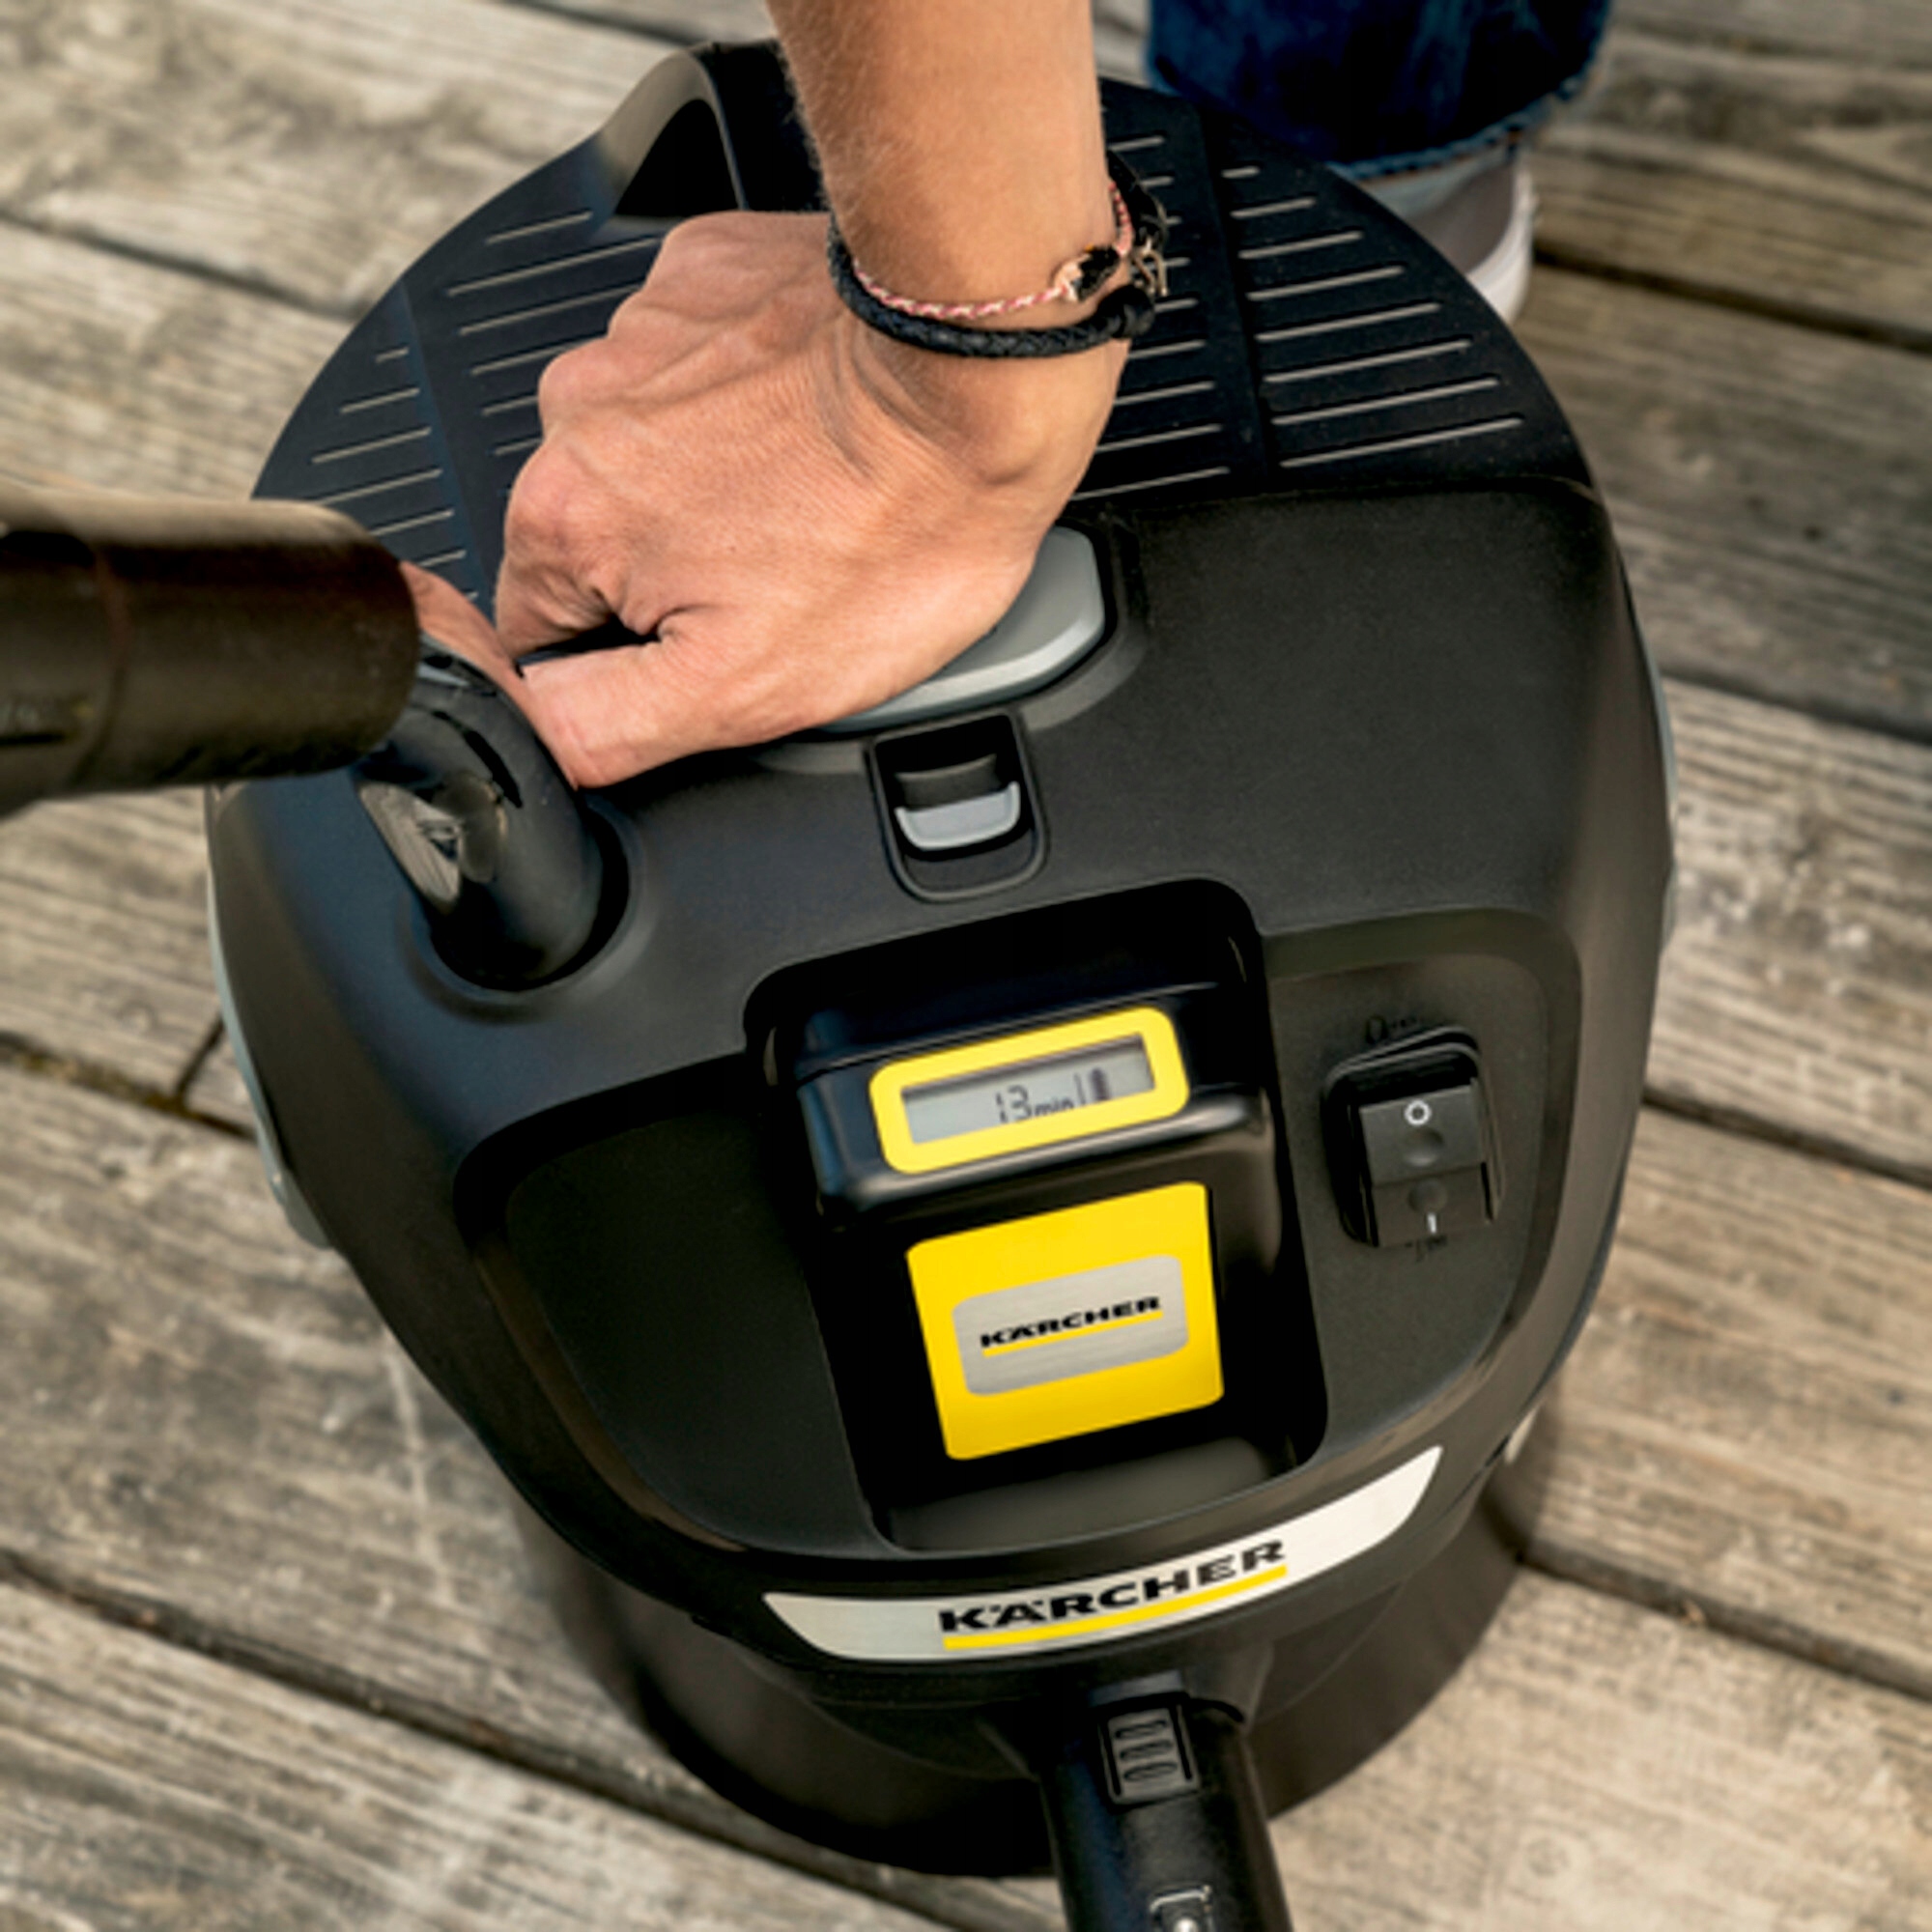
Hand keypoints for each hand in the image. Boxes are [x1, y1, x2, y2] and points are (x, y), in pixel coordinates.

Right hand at [415, 210, 1122, 787]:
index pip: (544, 628)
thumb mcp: (738, 689)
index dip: (632, 656)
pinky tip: (822, 418)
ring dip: (721, 474)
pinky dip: (755, 391)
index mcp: (562, 513)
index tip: (719, 637)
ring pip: (657, 445)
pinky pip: (707, 360)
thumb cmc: (893, 530)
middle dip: (677, 562)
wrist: (984, 375)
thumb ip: (597, 728)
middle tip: (789, 568)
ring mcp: (644, 326)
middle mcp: (578, 404)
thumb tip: (527, 739)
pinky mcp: (708, 274)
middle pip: (601, 532)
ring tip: (819, 491)